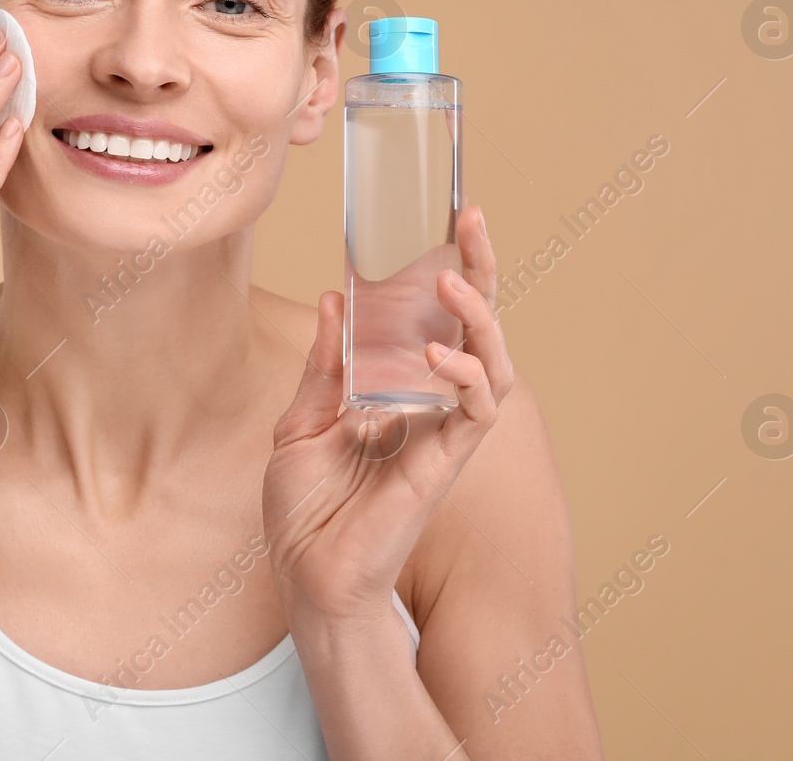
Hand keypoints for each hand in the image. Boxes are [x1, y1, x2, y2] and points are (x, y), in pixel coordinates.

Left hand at [261, 205, 514, 622]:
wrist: (304, 572)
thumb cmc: (305, 509)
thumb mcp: (301, 422)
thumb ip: (325, 367)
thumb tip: (337, 300)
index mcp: (396, 391)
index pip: (435, 321)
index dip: (447, 272)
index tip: (449, 220)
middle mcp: (429, 407)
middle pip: (476, 328)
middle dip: (482, 271)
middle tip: (473, 219)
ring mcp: (442, 434)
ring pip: (491, 363)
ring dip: (478, 317)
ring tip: (452, 279)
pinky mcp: (445, 464)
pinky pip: (476, 413)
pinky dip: (465, 377)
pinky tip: (438, 355)